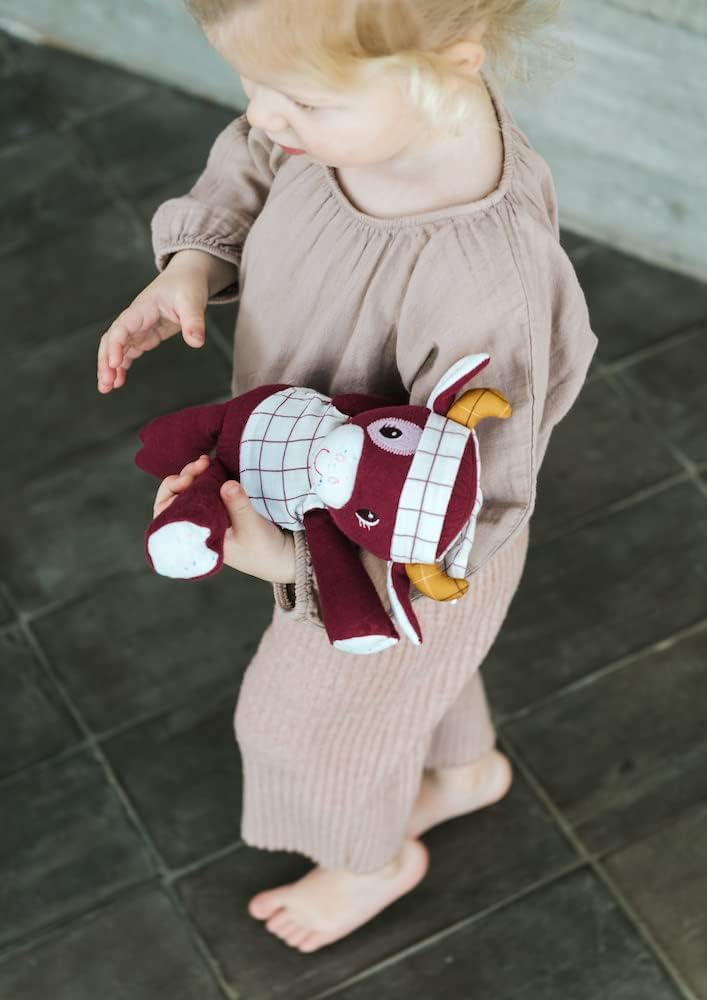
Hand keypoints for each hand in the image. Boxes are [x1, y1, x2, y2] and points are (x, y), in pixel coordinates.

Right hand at [97, 257, 208, 393]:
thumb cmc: (188, 286)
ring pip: (117, 348)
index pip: (122, 327)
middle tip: (105, 384)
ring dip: (110, 367)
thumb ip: (194, 321)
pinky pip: (128, 352)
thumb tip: (197, 343)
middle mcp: (135, 319)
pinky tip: (119, 381)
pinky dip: (122, 366)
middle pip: (111, 340)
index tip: (114, 363)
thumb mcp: (193, 301)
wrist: (187, 278)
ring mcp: (138, 328)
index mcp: (142, 308)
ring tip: (107, 388)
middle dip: (105, 361)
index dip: (115, 345)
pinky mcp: (145, 335)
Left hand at [152, 455, 295, 584]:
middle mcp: (199, 524)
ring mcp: (211, 513)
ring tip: (206, 461)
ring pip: (192, 489)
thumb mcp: (252, 528)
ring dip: (197, 473)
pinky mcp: (225, 504)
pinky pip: (209, 486)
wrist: (285, 556)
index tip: (186, 481)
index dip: (170, 493)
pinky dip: (210, 474)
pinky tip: (215, 465)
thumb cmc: (263, 550)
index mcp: (196, 537)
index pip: (166, 514)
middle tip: (201, 464)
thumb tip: (227, 484)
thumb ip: (239, 506)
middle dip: (185, 477)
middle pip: (177, 497)